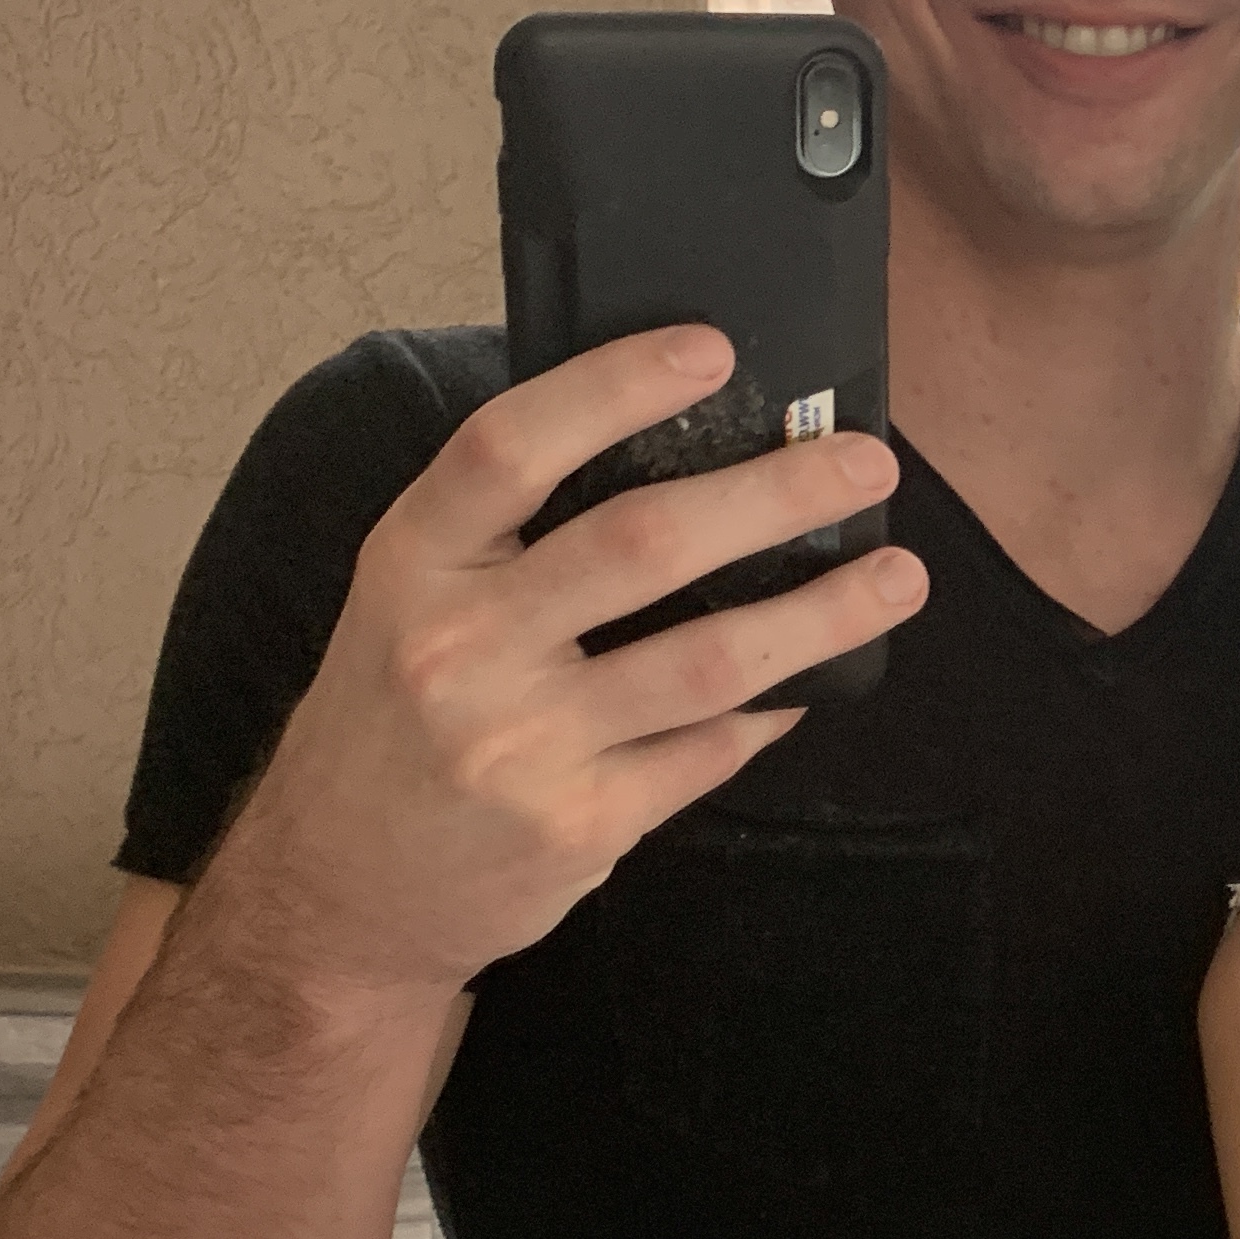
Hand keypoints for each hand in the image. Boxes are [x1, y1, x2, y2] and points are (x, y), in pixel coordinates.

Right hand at [216, 328, 925, 1004]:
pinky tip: (816, 678)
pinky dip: (774, 708)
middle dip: (773, 495)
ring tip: (899, 575)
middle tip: (865, 466)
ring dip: (823, 614)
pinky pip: (710, 751)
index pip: (509, 447)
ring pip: (708, 660)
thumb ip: (506, 532)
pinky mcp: (580, 826)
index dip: (613, 388)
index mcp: (410, 564)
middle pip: (640, 544)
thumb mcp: (407, 601)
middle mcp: (459, 649)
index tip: (713, 350)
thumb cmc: (395, 717)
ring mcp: (522, 746)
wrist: (340, 888)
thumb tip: (678, 441)